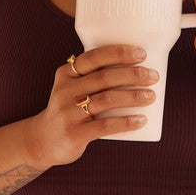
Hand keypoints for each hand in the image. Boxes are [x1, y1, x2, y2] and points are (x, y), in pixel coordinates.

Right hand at [27, 45, 157, 167]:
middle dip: (133, 75)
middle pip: (104, 78)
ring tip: (151, 96)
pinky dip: (126, 122)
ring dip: (133, 97)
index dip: (119, 53)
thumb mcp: (71, 87)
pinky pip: (104, 126)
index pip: (94, 57)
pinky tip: (141, 120)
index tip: (142, 54)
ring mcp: (68, 113)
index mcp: (66, 73)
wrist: (42, 141)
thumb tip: (135, 66)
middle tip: (153, 76)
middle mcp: (65, 90)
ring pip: (106, 100)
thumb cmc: (68, 109)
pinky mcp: (75, 134)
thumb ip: (93, 76)